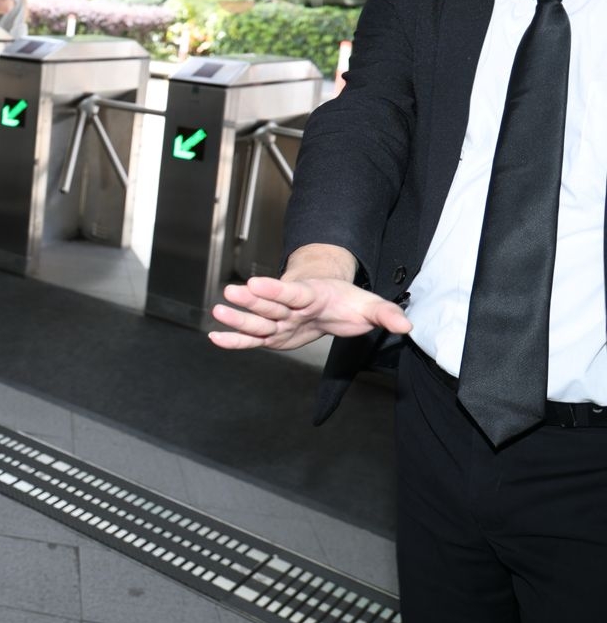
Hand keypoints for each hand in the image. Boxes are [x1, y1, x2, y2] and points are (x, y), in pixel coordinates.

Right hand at [209, 247, 411, 350]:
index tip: (257, 282)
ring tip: (218, 313)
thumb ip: (386, 314)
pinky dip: (235, 339)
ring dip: (238, 318)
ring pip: (258, 320)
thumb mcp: (370, 305)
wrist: (328, 298)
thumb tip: (405, 325)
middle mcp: (291, 307)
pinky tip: (217, 338)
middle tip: (231, 293)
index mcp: (312, 295)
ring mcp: (280, 321)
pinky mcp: (274, 336)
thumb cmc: (345, 300)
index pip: (293, 292)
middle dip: (250, 300)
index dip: (276, 289)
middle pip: (269, 304)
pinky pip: (253, 339)